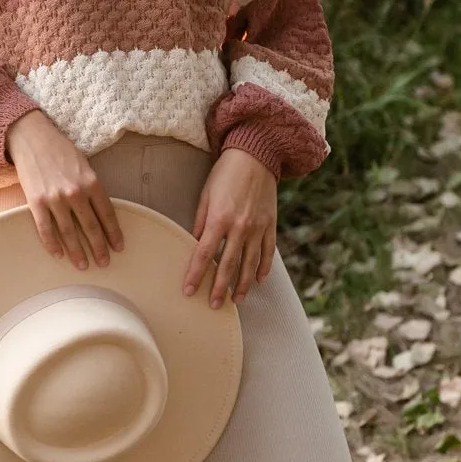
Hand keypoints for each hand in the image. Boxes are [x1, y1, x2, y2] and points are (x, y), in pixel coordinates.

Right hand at [5, 110, 123, 269]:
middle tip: (103, 263)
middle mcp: (75, 193)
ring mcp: (55, 199)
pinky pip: (46, 229)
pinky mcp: (36, 202)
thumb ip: (92, 187)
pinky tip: (59, 255)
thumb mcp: (84, 165)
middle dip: (98, 248)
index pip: (107, 214)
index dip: (114, 233)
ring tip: (83, 265)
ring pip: (69, 233)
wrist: (31, 137)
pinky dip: (53, 244)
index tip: (118, 247)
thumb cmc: (60, 150)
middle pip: (90, 227)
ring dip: (77, 252)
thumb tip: (99, 212)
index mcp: (91, 182)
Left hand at [184, 148, 277, 305]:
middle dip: (220, 288)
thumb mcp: (206, 194)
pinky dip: (264, 268)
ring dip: (243, 285)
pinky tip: (259, 281)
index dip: (195, 274)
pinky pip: (268, 252)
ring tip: (237, 300)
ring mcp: (258, 227)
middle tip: (214, 305)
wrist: (256, 156)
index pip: (204, 254)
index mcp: (219, 218)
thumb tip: (195, 243)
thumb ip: (200, 221)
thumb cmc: (225, 173)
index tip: (189, 291)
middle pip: (228, 265)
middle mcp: (240, 227)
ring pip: (250, 264)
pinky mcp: (271, 225)